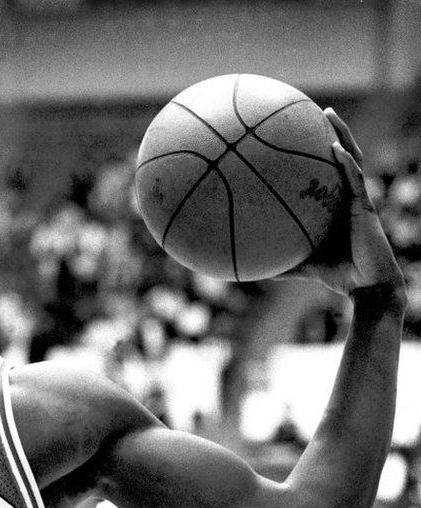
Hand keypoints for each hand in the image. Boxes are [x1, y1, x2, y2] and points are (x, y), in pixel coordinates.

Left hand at [276, 108, 404, 298]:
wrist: (368, 287)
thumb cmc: (338, 276)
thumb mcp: (302, 264)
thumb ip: (280, 261)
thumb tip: (248, 268)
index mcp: (337, 205)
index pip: (328, 172)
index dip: (318, 151)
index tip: (300, 133)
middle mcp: (349, 197)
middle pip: (342, 156)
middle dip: (332, 132)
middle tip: (315, 110)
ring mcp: (359, 200)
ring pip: (352, 158)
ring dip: (341, 134)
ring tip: (327, 113)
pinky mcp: (366, 207)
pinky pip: (355, 179)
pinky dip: (346, 162)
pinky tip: (334, 148)